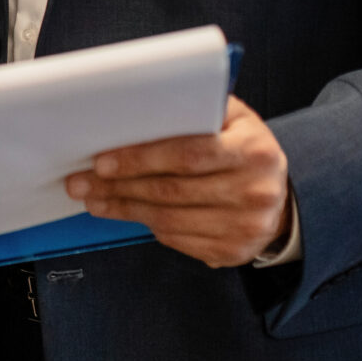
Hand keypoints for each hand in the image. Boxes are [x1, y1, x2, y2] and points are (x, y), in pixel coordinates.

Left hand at [65, 96, 290, 268]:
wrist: (279, 194)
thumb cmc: (243, 147)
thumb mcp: (232, 117)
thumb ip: (196, 109)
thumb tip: (137, 108)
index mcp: (253, 150)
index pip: (188, 154)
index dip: (140, 158)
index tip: (101, 161)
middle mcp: (255, 191)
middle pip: (172, 191)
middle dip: (119, 186)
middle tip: (82, 182)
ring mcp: (246, 227)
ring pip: (169, 220)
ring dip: (124, 209)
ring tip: (94, 199)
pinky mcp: (234, 252)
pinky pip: (178, 240)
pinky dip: (147, 226)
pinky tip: (126, 212)